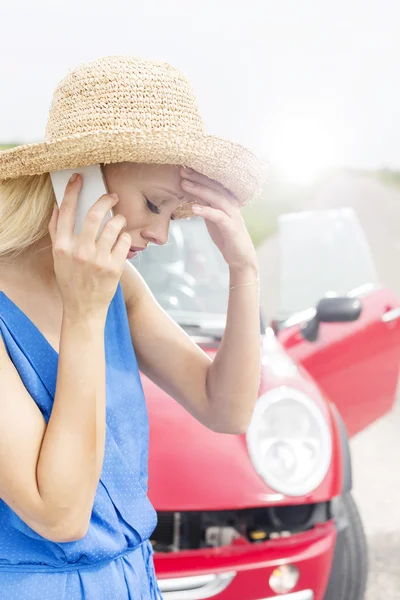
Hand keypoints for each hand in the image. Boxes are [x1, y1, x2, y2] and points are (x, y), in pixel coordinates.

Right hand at [48, 174, 131, 318]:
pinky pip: (124, 241)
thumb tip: (59, 208)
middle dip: (106, 200)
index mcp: (62, 246)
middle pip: (94, 215)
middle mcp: (79, 251)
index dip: (72, 191)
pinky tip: (122, 240)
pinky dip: (125, 237)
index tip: (78, 178)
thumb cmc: (71, 280)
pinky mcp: (114, 267)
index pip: (66, 211)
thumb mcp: (58, 257)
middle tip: (112, 196)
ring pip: (114, 226)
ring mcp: (98, 260)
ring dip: (119, 219)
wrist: (83, 308)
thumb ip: (57, 233)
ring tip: (119, 221)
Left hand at [180, 168, 257, 273]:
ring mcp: (232, 215)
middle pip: (214, 187)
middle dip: (197, 178)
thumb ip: (207, 205)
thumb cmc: (226, 237)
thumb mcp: (213, 218)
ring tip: (184, 185)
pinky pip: (218, 216)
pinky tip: (193, 208)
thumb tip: (194, 193)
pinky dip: (206, 211)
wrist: (241, 257)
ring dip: (199, 190)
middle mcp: (231, 204)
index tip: (184, 168)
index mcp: (227, 200)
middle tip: (182, 171)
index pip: (212, 184)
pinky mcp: (231, 227)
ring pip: (215, 198)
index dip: (198, 175)